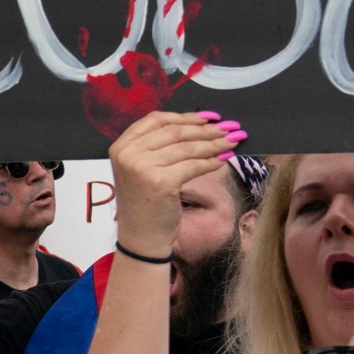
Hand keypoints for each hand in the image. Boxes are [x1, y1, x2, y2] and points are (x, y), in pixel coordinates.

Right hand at [108, 111, 240, 255]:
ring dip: (214, 143)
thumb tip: (198, 126)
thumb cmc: (144, 203)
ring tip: (232, 141)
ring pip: (188, 147)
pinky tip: (223, 159)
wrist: (140, 237)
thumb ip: (156, 147)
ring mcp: (142, 168)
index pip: (156, 120)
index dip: (186, 116)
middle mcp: (128, 154)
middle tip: (229, 128)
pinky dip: (211, 161)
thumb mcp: (141, 169)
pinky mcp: (161, 182)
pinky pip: (194, 165)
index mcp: (121, 147)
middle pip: (175, 131)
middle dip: (207, 129)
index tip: (209, 117)